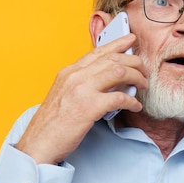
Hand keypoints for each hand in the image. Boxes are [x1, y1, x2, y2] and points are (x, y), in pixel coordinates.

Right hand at [17, 33, 147, 164]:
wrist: (39, 143)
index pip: (98, 51)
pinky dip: (132, 101)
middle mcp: (75, 76)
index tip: (130, 39)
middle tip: (144, 70)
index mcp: (69, 72)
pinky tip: (135, 106)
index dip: (117, 44)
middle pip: (112, 59)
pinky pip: (119, 98)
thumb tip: (107, 80)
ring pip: (119, 72)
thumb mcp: (64, 94)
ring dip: (136, 78)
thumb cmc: (52, 124)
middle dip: (134, 62)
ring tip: (143, 85)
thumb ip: (82, 83)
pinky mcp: (89, 107)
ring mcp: (82, 90)